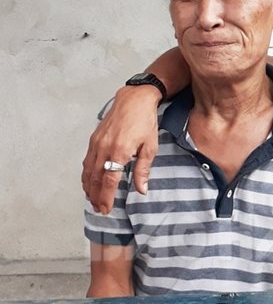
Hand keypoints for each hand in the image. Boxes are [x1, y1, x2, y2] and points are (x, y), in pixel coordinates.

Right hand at [82, 85, 160, 213]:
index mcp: (120, 151)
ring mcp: (97, 143)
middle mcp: (104, 148)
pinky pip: (87, 161)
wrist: (134, 100)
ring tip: (92, 200)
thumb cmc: (145, 121)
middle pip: (96, 179)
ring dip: (89, 187)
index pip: (109, 181)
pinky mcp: (94, 139)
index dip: (107, 197)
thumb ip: (143, 170)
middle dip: (96, 196)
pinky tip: (88, 181)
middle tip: (99, 209)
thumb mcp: (150, 147)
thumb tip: (141, 190)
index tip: (106, 209)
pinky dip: (86, 174)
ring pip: (88, 171)